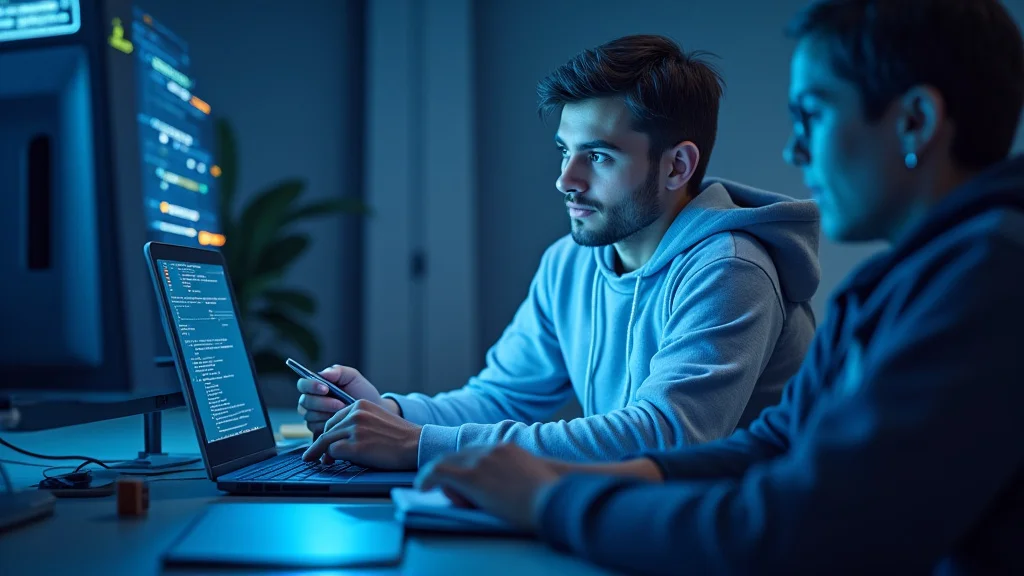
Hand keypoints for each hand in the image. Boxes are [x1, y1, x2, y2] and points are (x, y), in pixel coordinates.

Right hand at [296, 365, 389, 434]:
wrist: (373, 411)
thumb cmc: (362, 392)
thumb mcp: (353, 378)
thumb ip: (338, 371)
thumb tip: (322, 373)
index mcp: (317, 386)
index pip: (303, 384)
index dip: (311, 386)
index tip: (326, 388)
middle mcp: (312, 400)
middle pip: (304, 401)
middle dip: (322, 403)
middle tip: (340, 404)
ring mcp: (314, 416)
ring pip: (309, 416)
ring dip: (326, 414)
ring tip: (343, 412)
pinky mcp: (318, 430)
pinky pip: (315, 428)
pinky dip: (327, 425)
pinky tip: (340, 422)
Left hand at [302, 400, 421, 469]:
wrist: (416, 444)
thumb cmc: (399, 437)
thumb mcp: (377, 419)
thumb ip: (358, 423)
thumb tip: (339, 439)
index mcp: (360, 404)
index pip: (334, 418)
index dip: (328, 433)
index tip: (323, 443)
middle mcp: (355, 414)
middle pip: (327, 429)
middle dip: (321, 444)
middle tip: (317, 456)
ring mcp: (355, 429)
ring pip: (326, 441)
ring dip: (322, 453)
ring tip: (321, 462)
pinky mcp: (355, 446)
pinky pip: (333, 452)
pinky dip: (331, 459)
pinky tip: (332, 463)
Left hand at [415, 443, 563, 530]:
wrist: (554, 501)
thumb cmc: (551, 499)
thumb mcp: (536, 481)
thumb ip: (521, 477)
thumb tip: (519, 485)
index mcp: (509, 449)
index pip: (476, 451)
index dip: (464, 464)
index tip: (458, 474)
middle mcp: (493, 450)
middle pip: (460, 455)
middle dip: (449, 469)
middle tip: (440, 483)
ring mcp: (482, 461)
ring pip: (449, 462)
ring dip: (439, 476)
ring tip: (427, 486)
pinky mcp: (473, 476)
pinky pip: (440, 472)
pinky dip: (428, 478)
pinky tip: (422, 487)